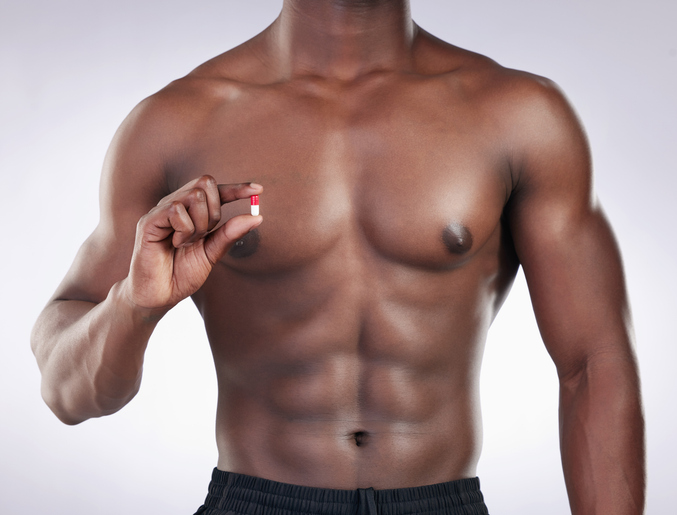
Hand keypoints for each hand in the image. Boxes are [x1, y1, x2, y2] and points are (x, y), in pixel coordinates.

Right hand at [123, 175, 261, 311]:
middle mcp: (176, 205)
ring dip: (199, 224)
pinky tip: (176, 244)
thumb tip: (257, 217)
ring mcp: (161, 210)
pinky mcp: (149, 220)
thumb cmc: (181, 274)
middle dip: (215, 211)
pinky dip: (184, 230)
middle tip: (204, 236)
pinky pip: (176, 209)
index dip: (237, 188)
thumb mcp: (212, 253)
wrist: (159, 295)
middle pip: (205, 184)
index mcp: (191, 211)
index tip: (258, 190)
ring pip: (194, 195)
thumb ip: (230, 234)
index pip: (216, 190)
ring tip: (186, 243)